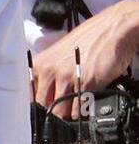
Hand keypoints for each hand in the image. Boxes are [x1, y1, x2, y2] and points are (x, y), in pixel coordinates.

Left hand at [33, 0, 138, 116]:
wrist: (113, 28)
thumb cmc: (88, 40)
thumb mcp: (59, 54)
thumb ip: (49, 73)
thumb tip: (45, 94)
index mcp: (40, 64)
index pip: (30, 93)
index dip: (37, 105)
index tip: (42, 111)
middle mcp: (50, 71)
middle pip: (43, 104)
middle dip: (51, 112)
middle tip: (59, 114)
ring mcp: (67, 78)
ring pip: (59, 109)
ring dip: (66, 113)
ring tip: (71, 111)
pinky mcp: (86, 83)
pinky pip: (78, 107)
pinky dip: (80, 112)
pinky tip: (82, 108)